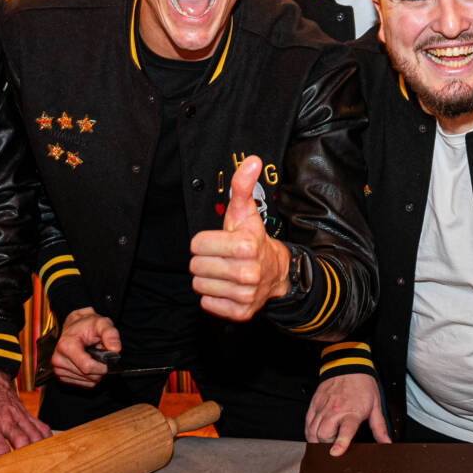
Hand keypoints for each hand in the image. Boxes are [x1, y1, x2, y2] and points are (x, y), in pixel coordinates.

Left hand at [0, 369, 51, 471]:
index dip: (3, 460)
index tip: (2, 472)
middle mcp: (5, 420)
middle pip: (23, 441)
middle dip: (26, 456)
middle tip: (25, 471)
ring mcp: (18, 416)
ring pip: (35, 434)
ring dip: (38, 449)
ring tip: (39, 463)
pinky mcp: (26, 412)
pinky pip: (40, 426)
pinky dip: (45, 437)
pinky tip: (46, 448)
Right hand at [50, 307, 120, 387]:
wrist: (75, 326)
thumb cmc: (87, 325)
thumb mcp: (102, 323)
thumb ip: (110, 334)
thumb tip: (115, 348)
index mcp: (66, 346)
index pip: (87, 367)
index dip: (102, 366)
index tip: (107, 360)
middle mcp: (59, 359)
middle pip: (89, 376)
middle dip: (100, 368)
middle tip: (99, 354)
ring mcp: (59, 369)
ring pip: (88, 382)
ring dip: (95, 372)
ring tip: (92, 357)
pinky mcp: (62, 376)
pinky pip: (84, 384)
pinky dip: (90, 377)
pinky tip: (87, 363)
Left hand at [189, 156, 289, 320]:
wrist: (276, 272)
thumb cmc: (253, 239)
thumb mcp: (245, 212)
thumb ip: (242, 185)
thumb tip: (251, 160)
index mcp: (246, 245)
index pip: (196, 245)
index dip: (205, 241)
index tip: (220, 241)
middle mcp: (248, 272)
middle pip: (196, 266)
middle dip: (205, 260)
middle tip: (221, 257)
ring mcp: (244, 294)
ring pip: (199, 285)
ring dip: (208, 278)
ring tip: (224, 271)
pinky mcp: (240, 312)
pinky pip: (207, 304)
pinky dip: (214, 296)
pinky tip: (227, 286)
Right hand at [305, 373, 389, 455]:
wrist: (348, 365)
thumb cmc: (362, 385)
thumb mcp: (375, 406)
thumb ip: (380, 428)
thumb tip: (386, 443)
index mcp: (352, 412)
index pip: (345, 430)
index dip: (340, 443)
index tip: (335, 453)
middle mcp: (335, 410)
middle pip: (323, 435)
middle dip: (327, 445)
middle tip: (334, 444)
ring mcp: (323, 407)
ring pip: (312, 431)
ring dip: (317, 441)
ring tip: (325, 441)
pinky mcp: (315, 404)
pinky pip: (307, 423)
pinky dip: (309, 432)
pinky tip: (315, 435)